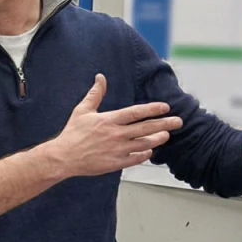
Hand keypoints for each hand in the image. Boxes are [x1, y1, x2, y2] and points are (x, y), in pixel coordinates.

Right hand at [44, 75, 182, 176]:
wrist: (64, 157)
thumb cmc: (72, 133)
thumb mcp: (82, 110)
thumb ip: (95, 94)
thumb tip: (100, 77)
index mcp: (109, 120)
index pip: (137, 112)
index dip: (153, 109)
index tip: (165, 107)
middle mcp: (116, 134)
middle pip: (146, 128)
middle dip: (165, 124)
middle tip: (178, 122)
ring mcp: (118, 150)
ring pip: (145, 144)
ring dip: (157, 139)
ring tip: (166, 135)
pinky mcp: (116, 163)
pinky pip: (136, 158)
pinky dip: (145, 154)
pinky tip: (149, 150)